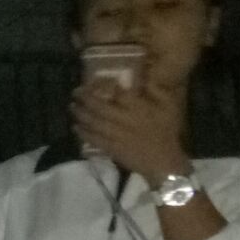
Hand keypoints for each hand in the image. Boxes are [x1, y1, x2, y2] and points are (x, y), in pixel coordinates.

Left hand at [70, 82, 188, 180]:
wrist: (163, 161)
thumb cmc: (166, 132)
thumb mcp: (167, 106)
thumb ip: (155, 90)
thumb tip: (135, 77)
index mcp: (138, 108)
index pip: (118, 93)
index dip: (104, 86)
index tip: (92, 81)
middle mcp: (124, 120)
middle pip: (100, 107)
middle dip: (85, 99)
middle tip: (74, 93)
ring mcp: (116, 135)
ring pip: (94, 123)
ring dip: (80, 114)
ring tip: (72, 107)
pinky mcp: (111, 149)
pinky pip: (94, 139)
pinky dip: (83, 133)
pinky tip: (75, 127)